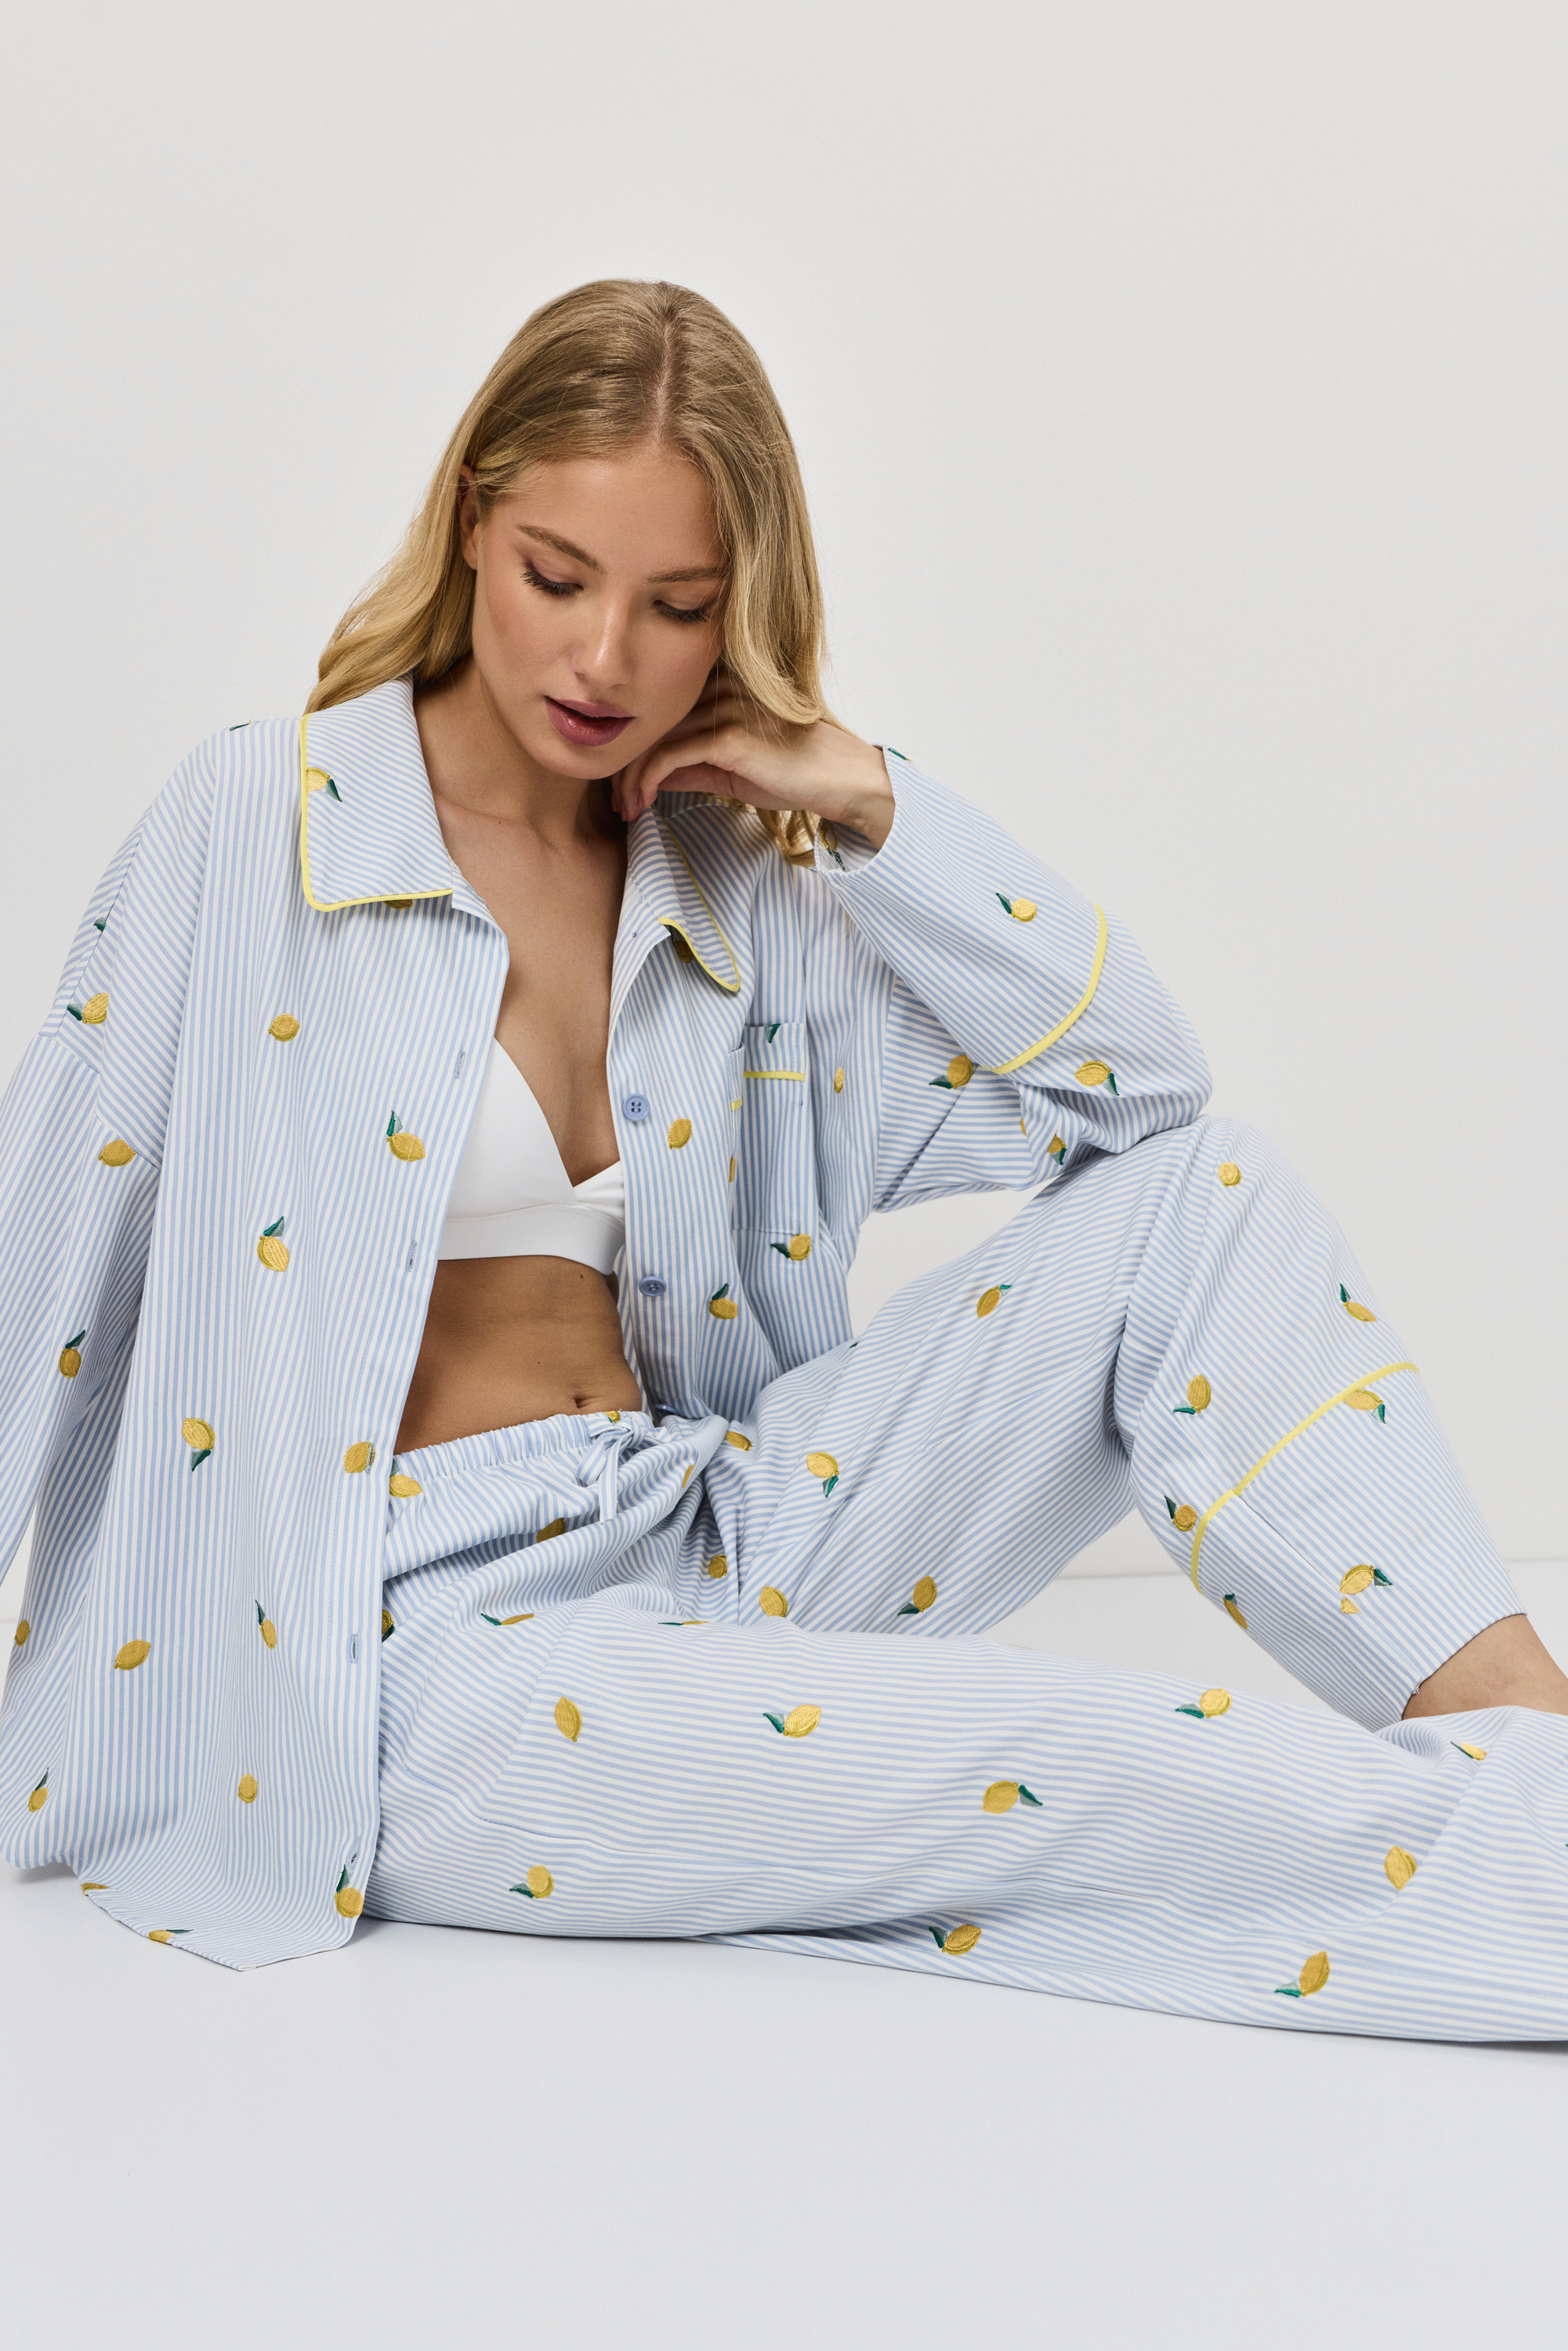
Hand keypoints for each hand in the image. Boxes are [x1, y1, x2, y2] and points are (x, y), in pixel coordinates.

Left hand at [609, 675, 895, 849]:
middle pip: (650, 722)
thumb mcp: (731, 769)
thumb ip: (692, 766)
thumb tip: (650, 778)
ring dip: (631, 778)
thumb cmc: (792, 773)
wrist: (839, 778)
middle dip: (625, 764)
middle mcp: (719, 689)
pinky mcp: (728, 736)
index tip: (623, 784)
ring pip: (654, 739)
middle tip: (616, 801)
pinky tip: (643, 802)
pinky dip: (648, 781)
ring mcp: (725, 708)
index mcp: (720, 688)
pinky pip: (669, 756)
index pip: (659, 710)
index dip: (634, 746)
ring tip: (626, 808)